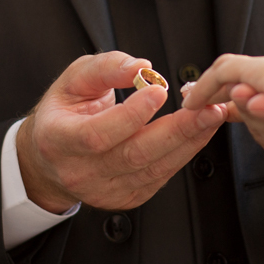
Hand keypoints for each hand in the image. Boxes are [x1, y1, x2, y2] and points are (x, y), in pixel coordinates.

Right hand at [17, 51, 227, 212]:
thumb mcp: (73, 79)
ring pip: (153, 169)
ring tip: (211, 116)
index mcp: (59, 140)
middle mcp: (80, 172)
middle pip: (133, 155)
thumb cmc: (65, 113)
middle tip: (206, 107)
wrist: (51, 157)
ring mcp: (104, 190)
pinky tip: (199, 133)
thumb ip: (106, 67)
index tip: (160, 91)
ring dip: (188, 142)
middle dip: (176, 130)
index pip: (97, 134)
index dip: (131, 115)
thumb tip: (141, 67)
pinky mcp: (126, 197)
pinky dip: (184, 153)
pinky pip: (160, 176)